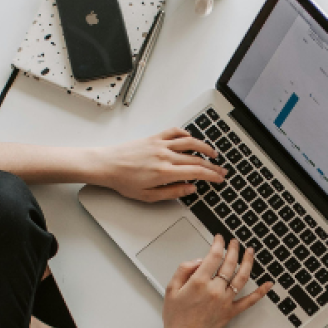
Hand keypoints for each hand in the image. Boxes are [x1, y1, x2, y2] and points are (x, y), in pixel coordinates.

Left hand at [94, 128, 226, 202]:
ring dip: (204, 147)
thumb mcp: (148, 196)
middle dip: (212, 165)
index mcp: (165, 172)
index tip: (219, 178)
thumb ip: (172, 192)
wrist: (106, 165)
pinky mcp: (154, 137)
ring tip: (213, 153)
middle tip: (220, 170)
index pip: (196, 172)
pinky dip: (186, 134)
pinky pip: (174, 132)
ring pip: (189, 142)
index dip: (211, 175)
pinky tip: (191, 139)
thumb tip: (190, 189)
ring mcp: (160, 144)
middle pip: (196, 158)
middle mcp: (165, 156)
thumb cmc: (123, 181)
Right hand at [161, 236, 272, 327]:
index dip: (218, 244)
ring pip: (241, 277)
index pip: (214, 256)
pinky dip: (260, 292)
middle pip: (229, 263)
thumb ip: (184, 269)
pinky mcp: (231, 312)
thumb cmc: (176, 317)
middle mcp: (215, 290)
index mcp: (199, 282)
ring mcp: (225, 301)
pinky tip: (268, 284)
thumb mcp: (171, 288)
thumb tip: (199, 260)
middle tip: (234, 242)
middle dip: (233, 249)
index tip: (219, 239)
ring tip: (250, 252)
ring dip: (248, 262)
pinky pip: (249, 300)